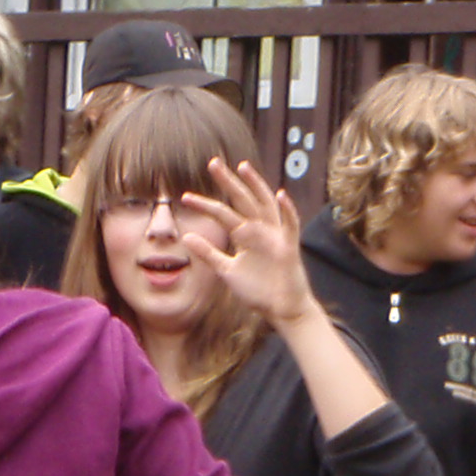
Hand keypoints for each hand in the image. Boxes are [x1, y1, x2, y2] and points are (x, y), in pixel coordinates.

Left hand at [180, 153, 317, 326]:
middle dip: (228, 182)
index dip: (205, 205)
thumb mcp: (227, 271)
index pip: (223, 213)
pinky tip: (281, 195)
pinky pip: (290, 226)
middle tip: (212, 163)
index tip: (185, 198)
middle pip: (242, 200)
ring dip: (256, 186)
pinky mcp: (288, 248)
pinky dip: (288, 211)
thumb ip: (209, 254)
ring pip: (265, 205)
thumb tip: (187, 237)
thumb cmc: (259, 291)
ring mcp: (275, 237)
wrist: (282, 311)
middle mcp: (260, 231)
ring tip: (244, 168)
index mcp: (245, 236)